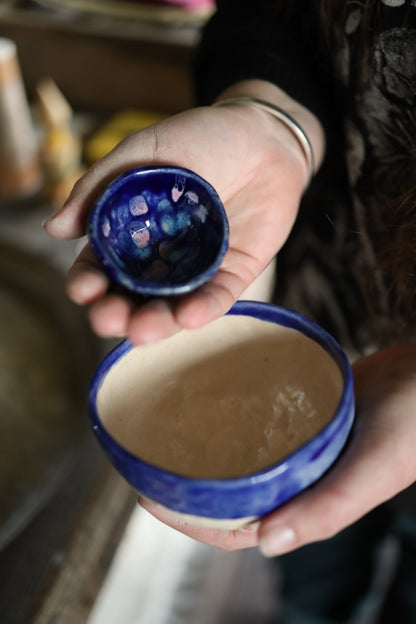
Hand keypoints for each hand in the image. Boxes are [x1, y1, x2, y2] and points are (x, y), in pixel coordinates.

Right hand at [43, 90, 311, 343]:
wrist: (265, 135)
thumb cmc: (200, 138)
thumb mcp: (142, 151)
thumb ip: (98, 187)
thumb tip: (52, 229)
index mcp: (131, 233)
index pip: (101, 268)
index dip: (88, 283)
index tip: (84, 289)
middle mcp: (159, 259)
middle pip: (131, 297)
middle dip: (116, 314)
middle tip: (109, 318)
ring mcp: (196, 269)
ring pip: (170, 307)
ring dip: (155, 324)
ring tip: (142, 331)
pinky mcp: (233, 274)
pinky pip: (216, 298)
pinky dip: (201, 310)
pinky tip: (187, 316)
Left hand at [139, 346, 415, 553]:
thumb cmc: (413, 426)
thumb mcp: (373, 469)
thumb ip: (327, 509)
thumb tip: (266, 544)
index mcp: (308, 504)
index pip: (235, 527)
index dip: (189, 520)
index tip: (148, 494)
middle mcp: (296, 480)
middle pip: (229, 492)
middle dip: (185, 484)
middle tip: (146, 457)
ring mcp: (297, 448)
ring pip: (240, 456)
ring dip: (203, 448)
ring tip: (166, 426)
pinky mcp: (301, 417)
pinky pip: (256, 421)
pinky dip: (230, 416)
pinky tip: (209, 396)